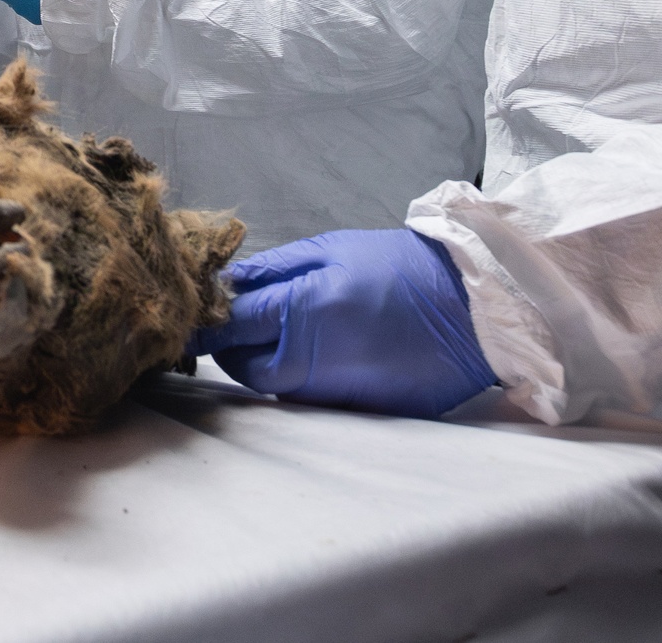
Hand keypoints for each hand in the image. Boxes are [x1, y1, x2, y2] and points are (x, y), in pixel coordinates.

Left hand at [191, 229, 496, 417]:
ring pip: (274, 385)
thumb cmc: (398, 267)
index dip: (204, 321)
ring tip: (291, 330)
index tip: (192, 315)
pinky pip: (309, 398)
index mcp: (302, 310)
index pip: (228, 327)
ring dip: (267, 361)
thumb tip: (225, 285)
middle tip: (245, 321)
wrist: (470, 308)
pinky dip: (303, 378)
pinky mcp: (357, 411)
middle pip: (243, 366)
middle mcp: (312, 361)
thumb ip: (272, 269)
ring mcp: (335, 392)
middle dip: (234, 346)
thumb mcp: (330, 249)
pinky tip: (324, 351)